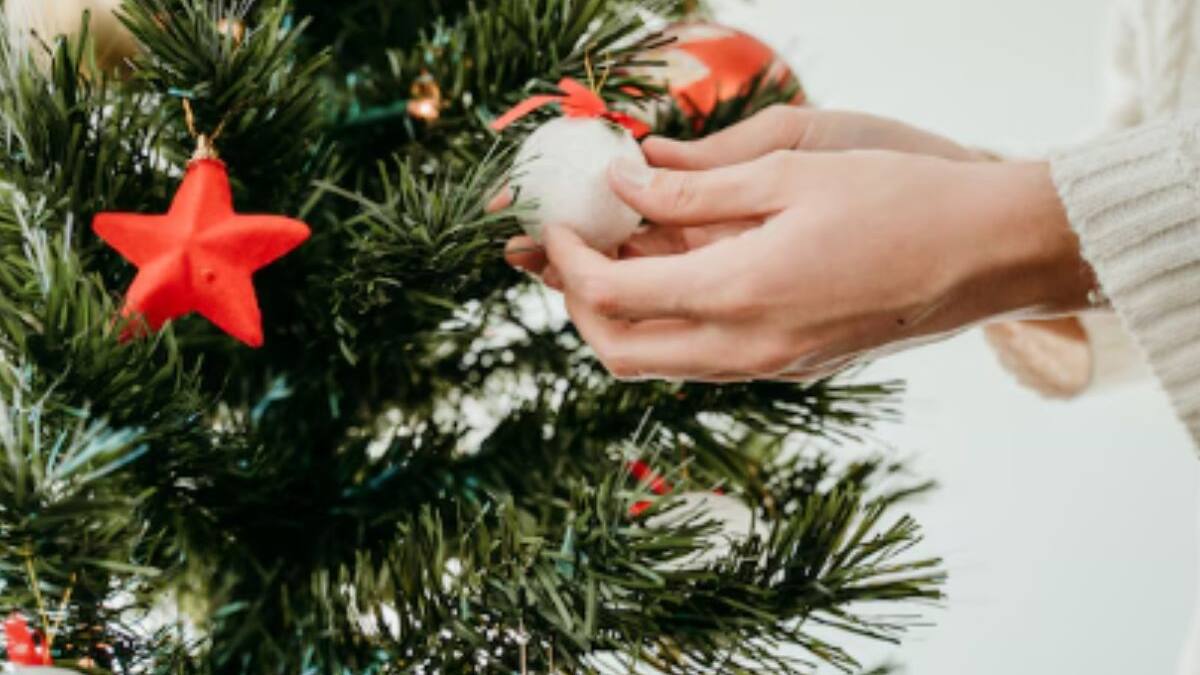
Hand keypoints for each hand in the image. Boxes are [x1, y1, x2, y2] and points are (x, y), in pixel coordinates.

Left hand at [539, 150, 1095, 381]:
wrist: (989, 256)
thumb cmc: (901, 198)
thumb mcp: (791, 172)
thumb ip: (696, 191)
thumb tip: (625, 187)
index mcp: (739, 295)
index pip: (612, 296)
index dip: (569, 262)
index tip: (557, 223)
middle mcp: (746, 349)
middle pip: (621, 352)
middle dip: (578, 305)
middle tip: (572, 249)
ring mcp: (771, 366)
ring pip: (661, 362)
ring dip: (623, 315)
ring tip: (621, 250)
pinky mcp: (793, 366)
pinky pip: (704, 357)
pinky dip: (671, 320)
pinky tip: (680, 267)